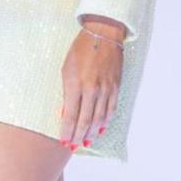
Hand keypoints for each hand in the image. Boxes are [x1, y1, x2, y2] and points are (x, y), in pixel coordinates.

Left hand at [58, 17, 125, 149]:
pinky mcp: (116, 86)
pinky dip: (106, 121)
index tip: (64, 141)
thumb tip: (66, 112)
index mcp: (75, 84)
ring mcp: (106, 89)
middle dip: (79, 136)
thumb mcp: (66, 69)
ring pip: (99, 118)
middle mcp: (92, 89)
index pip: (71, 115)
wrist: (103, 34)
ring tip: (86, 141)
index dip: (67, 131)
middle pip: (85, 121)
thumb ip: (66, 93)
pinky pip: (111, 109)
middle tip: (74, 146)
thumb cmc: (80, 50)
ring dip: (92, 132)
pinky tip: (101, 128)